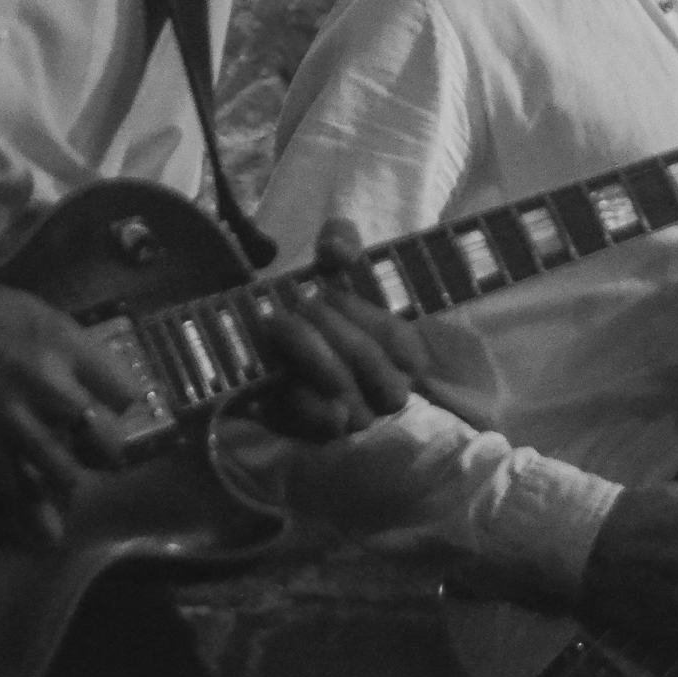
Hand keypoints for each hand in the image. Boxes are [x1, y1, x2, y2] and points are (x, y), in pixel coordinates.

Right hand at [0, 247, 141, 543]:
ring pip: (64, 479)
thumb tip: (87, 387)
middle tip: (85, 457)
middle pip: (105, 444)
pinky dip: (19, 515)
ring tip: (53, 489)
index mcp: (65, 344)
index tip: (106, 413)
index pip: (125, 393)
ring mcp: (12, 425)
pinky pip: (12, 498)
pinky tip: (24, 525)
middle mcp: (49, 387)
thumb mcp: (29, 311)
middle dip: (100, 454)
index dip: (117, 408)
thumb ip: (65, 351)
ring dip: (60, 486)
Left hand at [251, 218, 430, 441]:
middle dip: (329, 327)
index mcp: (406, 354)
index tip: (326, 289)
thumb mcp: (333, 262)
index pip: (396, 339)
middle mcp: (390, 391)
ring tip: (280, 324)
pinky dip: (298, 394)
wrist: (271, 347)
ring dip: (308, 353)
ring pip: (342, 391)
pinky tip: (279, 371)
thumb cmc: (320, 304)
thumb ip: (341, 240)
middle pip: (367, 361)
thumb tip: (337, 250)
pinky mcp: (321, 436)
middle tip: (298, 304)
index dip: (360, 312)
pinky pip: (316, 422)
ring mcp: (358, 417)